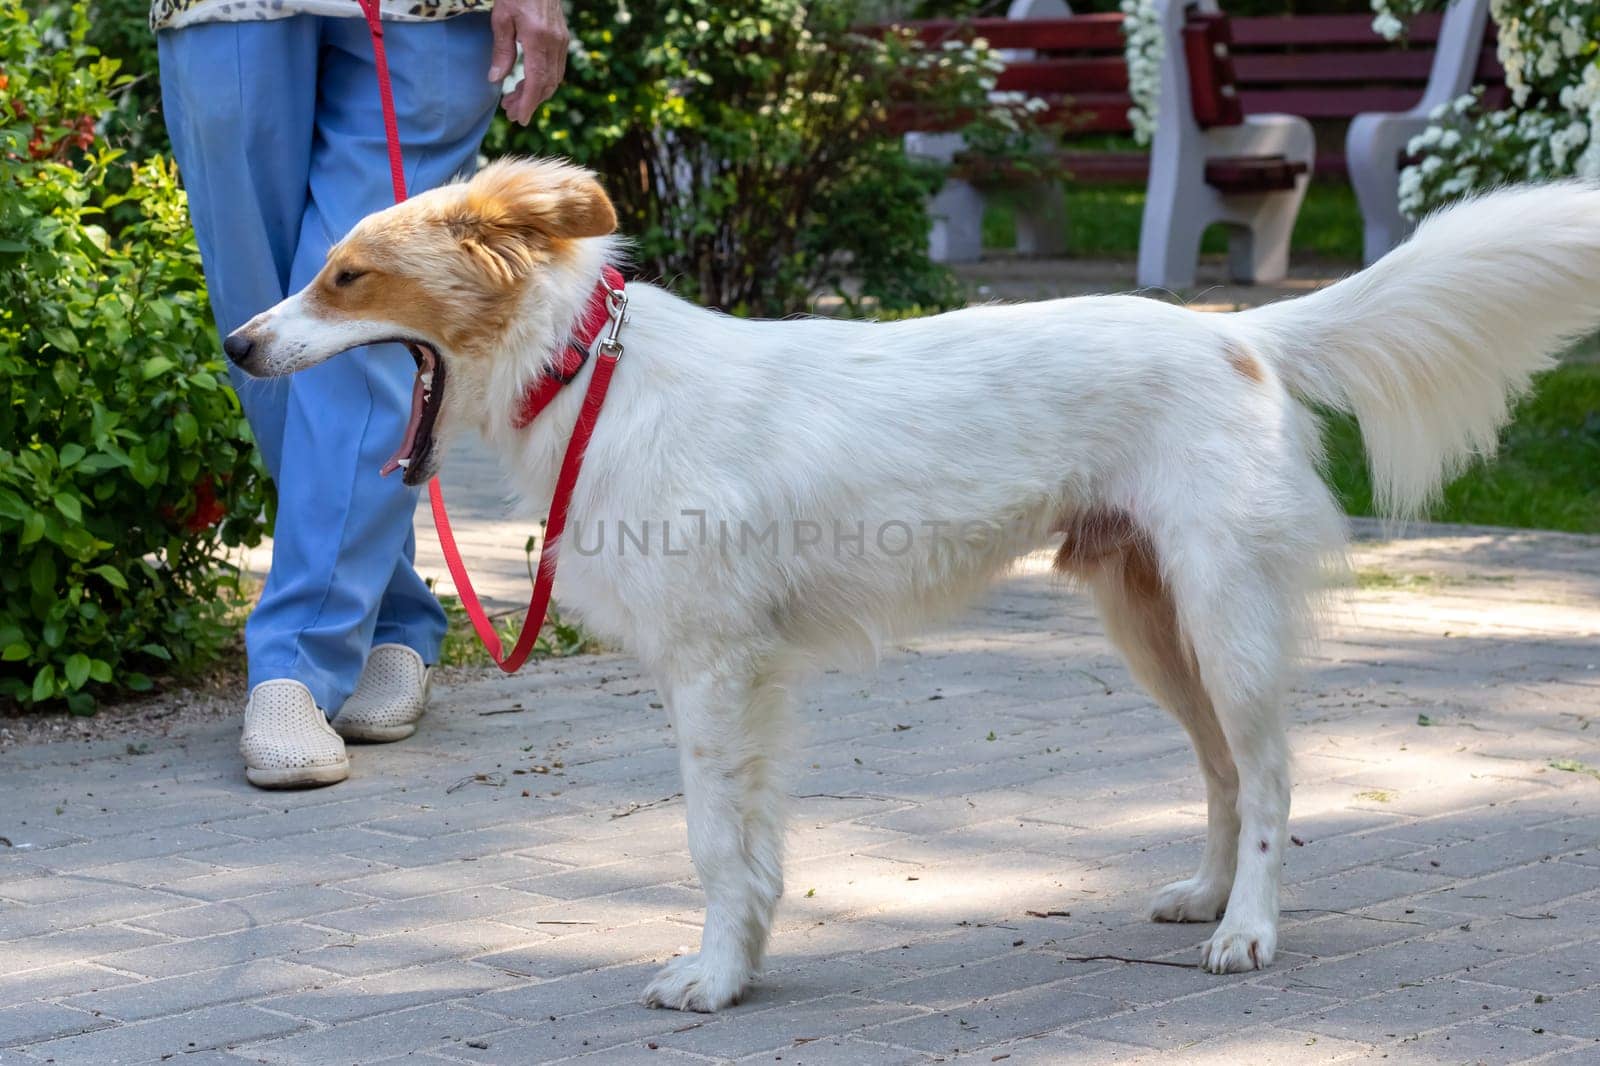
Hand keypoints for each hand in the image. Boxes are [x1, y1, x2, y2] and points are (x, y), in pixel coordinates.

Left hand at [488, 0, 569, 125]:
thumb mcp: (502, 18)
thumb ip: (501, 50)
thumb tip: (496, 80)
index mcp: (538, 38)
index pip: (537, 80)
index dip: (529, 103)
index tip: (520, 119)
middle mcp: (555, 43)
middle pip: (546, 84)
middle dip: (529, 102)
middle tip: (509, 112)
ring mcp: (561, 41)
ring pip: (553, 78)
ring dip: (535, 93)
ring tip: (514, 100)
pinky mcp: (562, 39)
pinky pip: (556, 68)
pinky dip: (542, 81)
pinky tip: (526, 83)